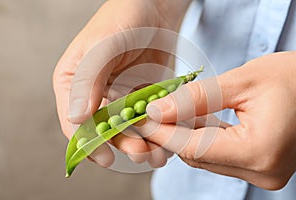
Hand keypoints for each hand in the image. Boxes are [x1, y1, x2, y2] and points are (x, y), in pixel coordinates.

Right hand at [53, 0, 190, 166]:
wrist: (155, 7)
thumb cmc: (124, 17)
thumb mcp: (102, 44)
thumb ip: (87, 79)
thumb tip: (75, 118)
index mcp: (74, 82)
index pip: (74, 122)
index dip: (88, 143)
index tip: (105, 158)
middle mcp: (95, 93)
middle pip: (104, 131)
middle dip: (123, 145)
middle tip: (142, 153)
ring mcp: (120, 96)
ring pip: (128, 130)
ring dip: (142, 143)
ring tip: (158, 154)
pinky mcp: (142, 96)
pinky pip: (147, 119)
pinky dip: (157, 131)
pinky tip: (168, 138)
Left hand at [143, 52, 295, 189]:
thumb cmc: (291, 77)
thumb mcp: (241, 81)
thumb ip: (196, 98)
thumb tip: (158, 111)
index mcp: (259, 151)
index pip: (193, 147)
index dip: (163, 132)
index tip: (144, 117)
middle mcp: (261, 171)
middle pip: (196, 155)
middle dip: (172, 132)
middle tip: (155, 110)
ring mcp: (261, 173)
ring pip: (205, 157)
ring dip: (186, 134)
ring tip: (175, 110)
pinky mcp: (259, 167)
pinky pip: (219, 155)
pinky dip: (204, 137)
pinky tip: (195, 118)